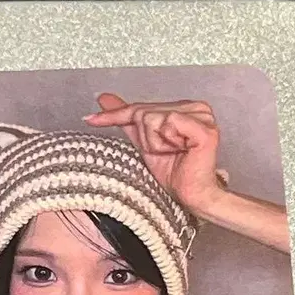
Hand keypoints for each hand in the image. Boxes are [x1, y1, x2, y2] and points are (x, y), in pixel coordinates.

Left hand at [83, 93, 224, 216]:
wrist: (192, 195)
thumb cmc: (175, 173)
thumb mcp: (145, 145)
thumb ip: (127, 121)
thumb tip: (104, 98)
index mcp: (183, 107)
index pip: (140, 108)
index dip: (114, 115)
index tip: (89, 119)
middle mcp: (195, 107)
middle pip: (145, 112)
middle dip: (147, 138)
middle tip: (165, 153)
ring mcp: (202, 115)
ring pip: (153, 117)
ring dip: (156, 143)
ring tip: (175, 153)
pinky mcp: (205, 127)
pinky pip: (169, 123)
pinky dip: (167, 142)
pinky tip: (182, 150)